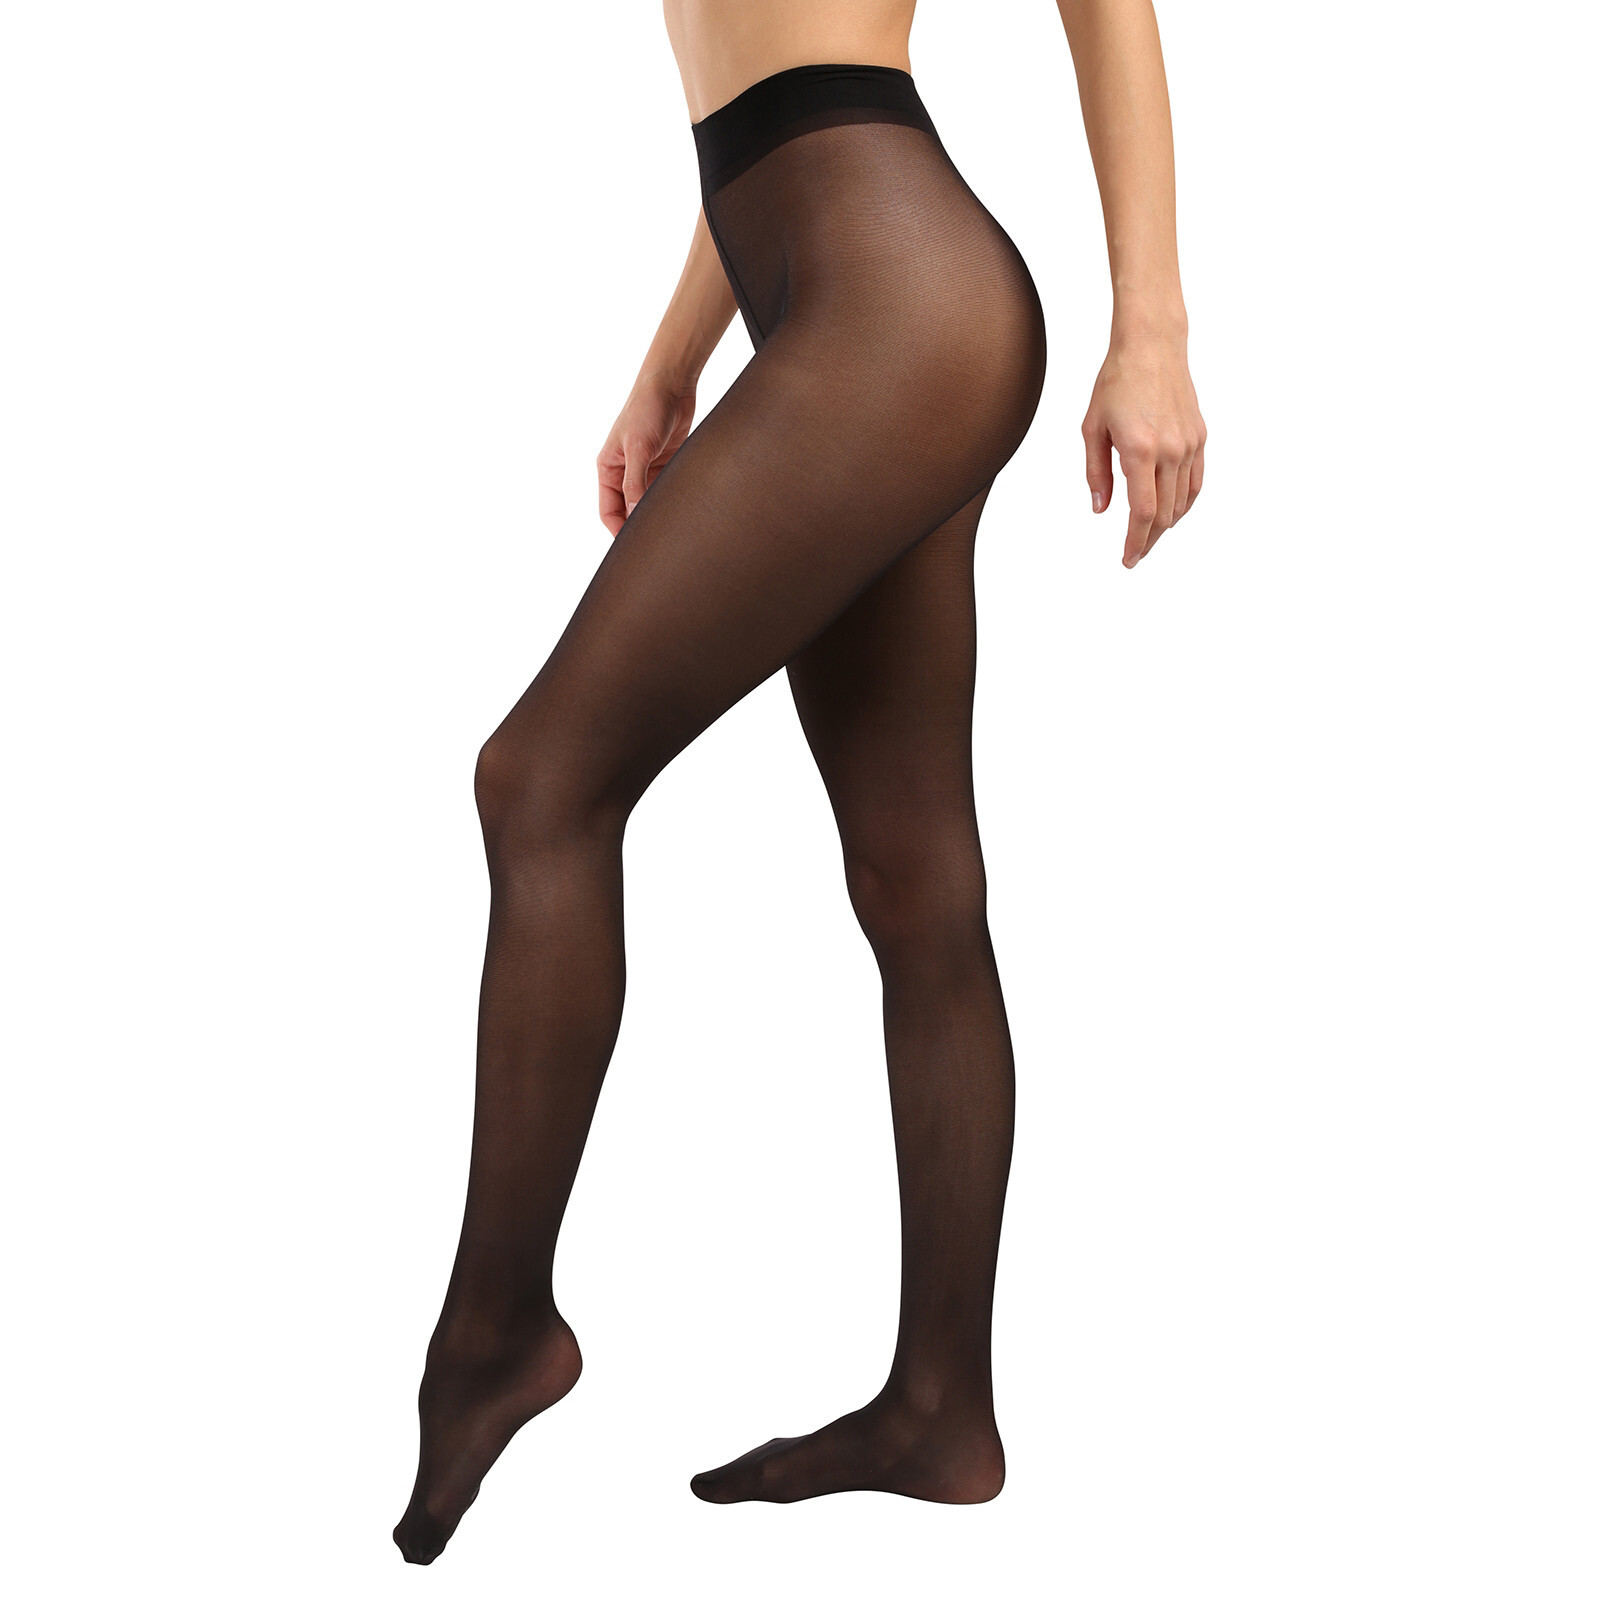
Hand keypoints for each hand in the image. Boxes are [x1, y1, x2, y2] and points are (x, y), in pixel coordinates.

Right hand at [596, 374, 697, 536]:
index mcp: (608, 469)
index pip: (608, 510)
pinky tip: (682, 512)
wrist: (672, 384)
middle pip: (629, 510)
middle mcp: (624, 472)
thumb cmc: (647, 410)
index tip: (634, 547)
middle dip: (639, 526)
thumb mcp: (638, 448)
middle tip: (656, 546)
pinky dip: (672, 502)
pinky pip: (666, 491)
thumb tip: (635, 514)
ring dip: (657, 514)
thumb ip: (635, 483)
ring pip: (649, 502)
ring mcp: (646, 470)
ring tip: (671, 530)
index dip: (619, 530)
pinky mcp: (666, 465)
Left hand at [1082, 331, 1206, 567]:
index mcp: (1140, 449)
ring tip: (1147, 536)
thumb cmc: (1116, 382)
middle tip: (1134, 555)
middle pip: (1164, 514)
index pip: (1142, 512)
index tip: (1127, 559)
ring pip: (1182, 502)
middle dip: (1148, 540)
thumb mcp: (1092, 428)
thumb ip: (1096, 472)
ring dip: (1166, 525)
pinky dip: (1184, 503)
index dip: (1135, 541)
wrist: (1152, 347)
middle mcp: (1171, 450)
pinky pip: (1195, 482)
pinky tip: (1170, 512)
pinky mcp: (1200, 437)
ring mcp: (1190, 444)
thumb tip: (1101, 508)